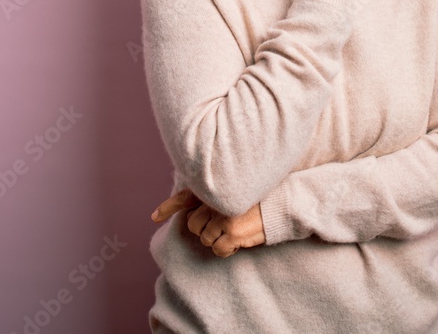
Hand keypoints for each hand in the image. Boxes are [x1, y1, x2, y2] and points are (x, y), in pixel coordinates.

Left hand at [151, 188, 266, 257]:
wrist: (283, 204)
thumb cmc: (261, 198)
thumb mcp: (235, 190)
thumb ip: (214, 197)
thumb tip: (191, 214)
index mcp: (214, 189)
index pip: (184, 197)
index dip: (168, 207)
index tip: (154, 216)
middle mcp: (215, 201)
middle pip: (193, 224)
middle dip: (205, 229)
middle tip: (223, 225)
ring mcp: (223, 216)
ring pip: (205, 238)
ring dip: (217, 239)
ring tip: (235, 230)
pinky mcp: (232, 231)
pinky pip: (218, 249)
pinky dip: (227, 249)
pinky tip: (239, 241)